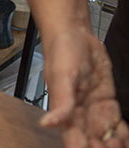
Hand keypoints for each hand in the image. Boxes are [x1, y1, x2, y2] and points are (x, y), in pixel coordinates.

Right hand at [40, 27, 128, 147]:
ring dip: (115, 143)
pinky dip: (122, 133)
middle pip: (94, 142)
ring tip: (124, 144)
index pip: (76, 143)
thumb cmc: (60, 49)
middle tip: (116, 146)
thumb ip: (60, 102)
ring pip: (106, 136)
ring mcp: (94, 108)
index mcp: (66, 112)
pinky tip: (127, 137)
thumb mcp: (61, 76)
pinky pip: (115, 122)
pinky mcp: (105, 100)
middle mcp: (80, 114)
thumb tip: (47, 123)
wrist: (74, 32)